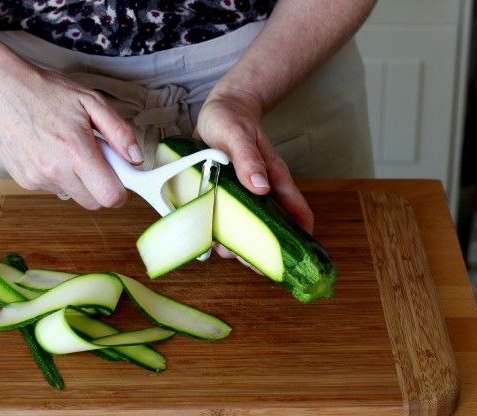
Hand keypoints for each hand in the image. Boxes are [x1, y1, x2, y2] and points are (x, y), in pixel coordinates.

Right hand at [0, 59, 142, 209]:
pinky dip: (58, 176)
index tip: (122, 176)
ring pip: (73, 195)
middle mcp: (54, 170)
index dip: (121, 190)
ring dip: (78, 180)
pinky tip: (49, 150)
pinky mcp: (23, 181)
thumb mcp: (90, 101)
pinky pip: (53, 188)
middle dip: (101, 186)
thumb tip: (136, 160)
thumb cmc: (44, 91)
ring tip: (67, 148)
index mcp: (75, 150)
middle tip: (96, 158)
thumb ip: (119, 131)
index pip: (109, 197)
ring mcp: (36, 178)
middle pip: (93, 202)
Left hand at [195, 88, 313, 265]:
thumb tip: (261, 188)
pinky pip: (228, 216)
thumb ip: (248, 159)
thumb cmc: (231, 119)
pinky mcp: (228, 193)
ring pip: (248, 225)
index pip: (296, 212)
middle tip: (247, 262)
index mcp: (274, 178)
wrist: (221, 109)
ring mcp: (246, 193)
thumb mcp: (236, 134)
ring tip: (223, 250)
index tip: (290, 258)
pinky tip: (209, 236)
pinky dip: (221, 229)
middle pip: (271, 226)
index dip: (298, 236)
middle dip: (262, 248)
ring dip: (238, 241)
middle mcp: (263, 190)